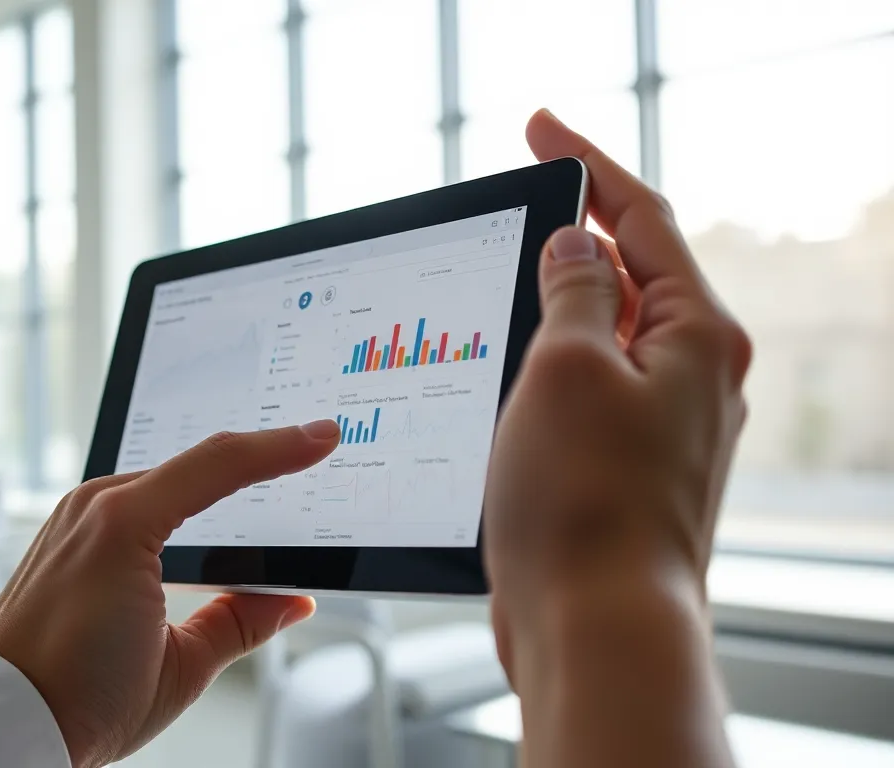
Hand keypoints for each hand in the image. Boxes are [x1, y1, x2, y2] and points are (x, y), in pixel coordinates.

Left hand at [0, 422, 340, 767]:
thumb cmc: (71, 694)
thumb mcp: (180, 666)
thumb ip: (242, 622)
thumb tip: (289, 602)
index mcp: (123, 521)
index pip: (219, 466)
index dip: (280, 448)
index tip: (321, 437)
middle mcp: (93, 506)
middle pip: (194, 466)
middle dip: (253, 462)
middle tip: (307, 457)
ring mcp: (73, 518)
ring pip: (161, 482)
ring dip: (212, 485)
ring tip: (264, 492)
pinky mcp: (62, 537)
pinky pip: (129, 503)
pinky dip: (172, 506)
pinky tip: (198, 526)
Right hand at [484, 110, 747, 766]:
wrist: (595, 625)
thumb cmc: (583, 502)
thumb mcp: (564, 368)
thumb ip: (571, 291)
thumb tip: (576, 245)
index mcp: (695, 337)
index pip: (642, 220)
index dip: (586, 167)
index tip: (539, 131)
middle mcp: (690, 378)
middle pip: (631, 275)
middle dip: (572, 236)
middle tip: (515, 204)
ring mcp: (659, 426)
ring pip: (603, 336)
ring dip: (553, 305)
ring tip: (499, 281)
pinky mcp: (622, 467)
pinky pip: (586, 390)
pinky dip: (547, 365)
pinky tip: (506, 369)